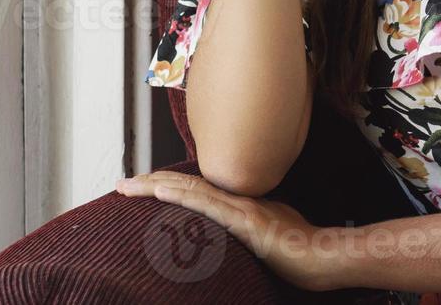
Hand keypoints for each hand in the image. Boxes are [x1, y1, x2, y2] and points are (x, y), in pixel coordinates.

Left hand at [115, 170, 343, 291]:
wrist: (319, 256)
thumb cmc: (296, 250)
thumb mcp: (264, 234)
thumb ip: (246, 225)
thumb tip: (232, 228)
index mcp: (237, 203)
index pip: (194, 189)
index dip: (166, 185)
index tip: (140, 185)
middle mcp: (235, 199)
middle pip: (186, 186)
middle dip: (150, 184)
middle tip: (121, 184)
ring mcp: (240, 208)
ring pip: (191, 190)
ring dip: (156, 186)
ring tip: (129, 186)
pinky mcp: (245, 220)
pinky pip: (208, 205)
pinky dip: (182, 196)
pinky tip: (163, 191)